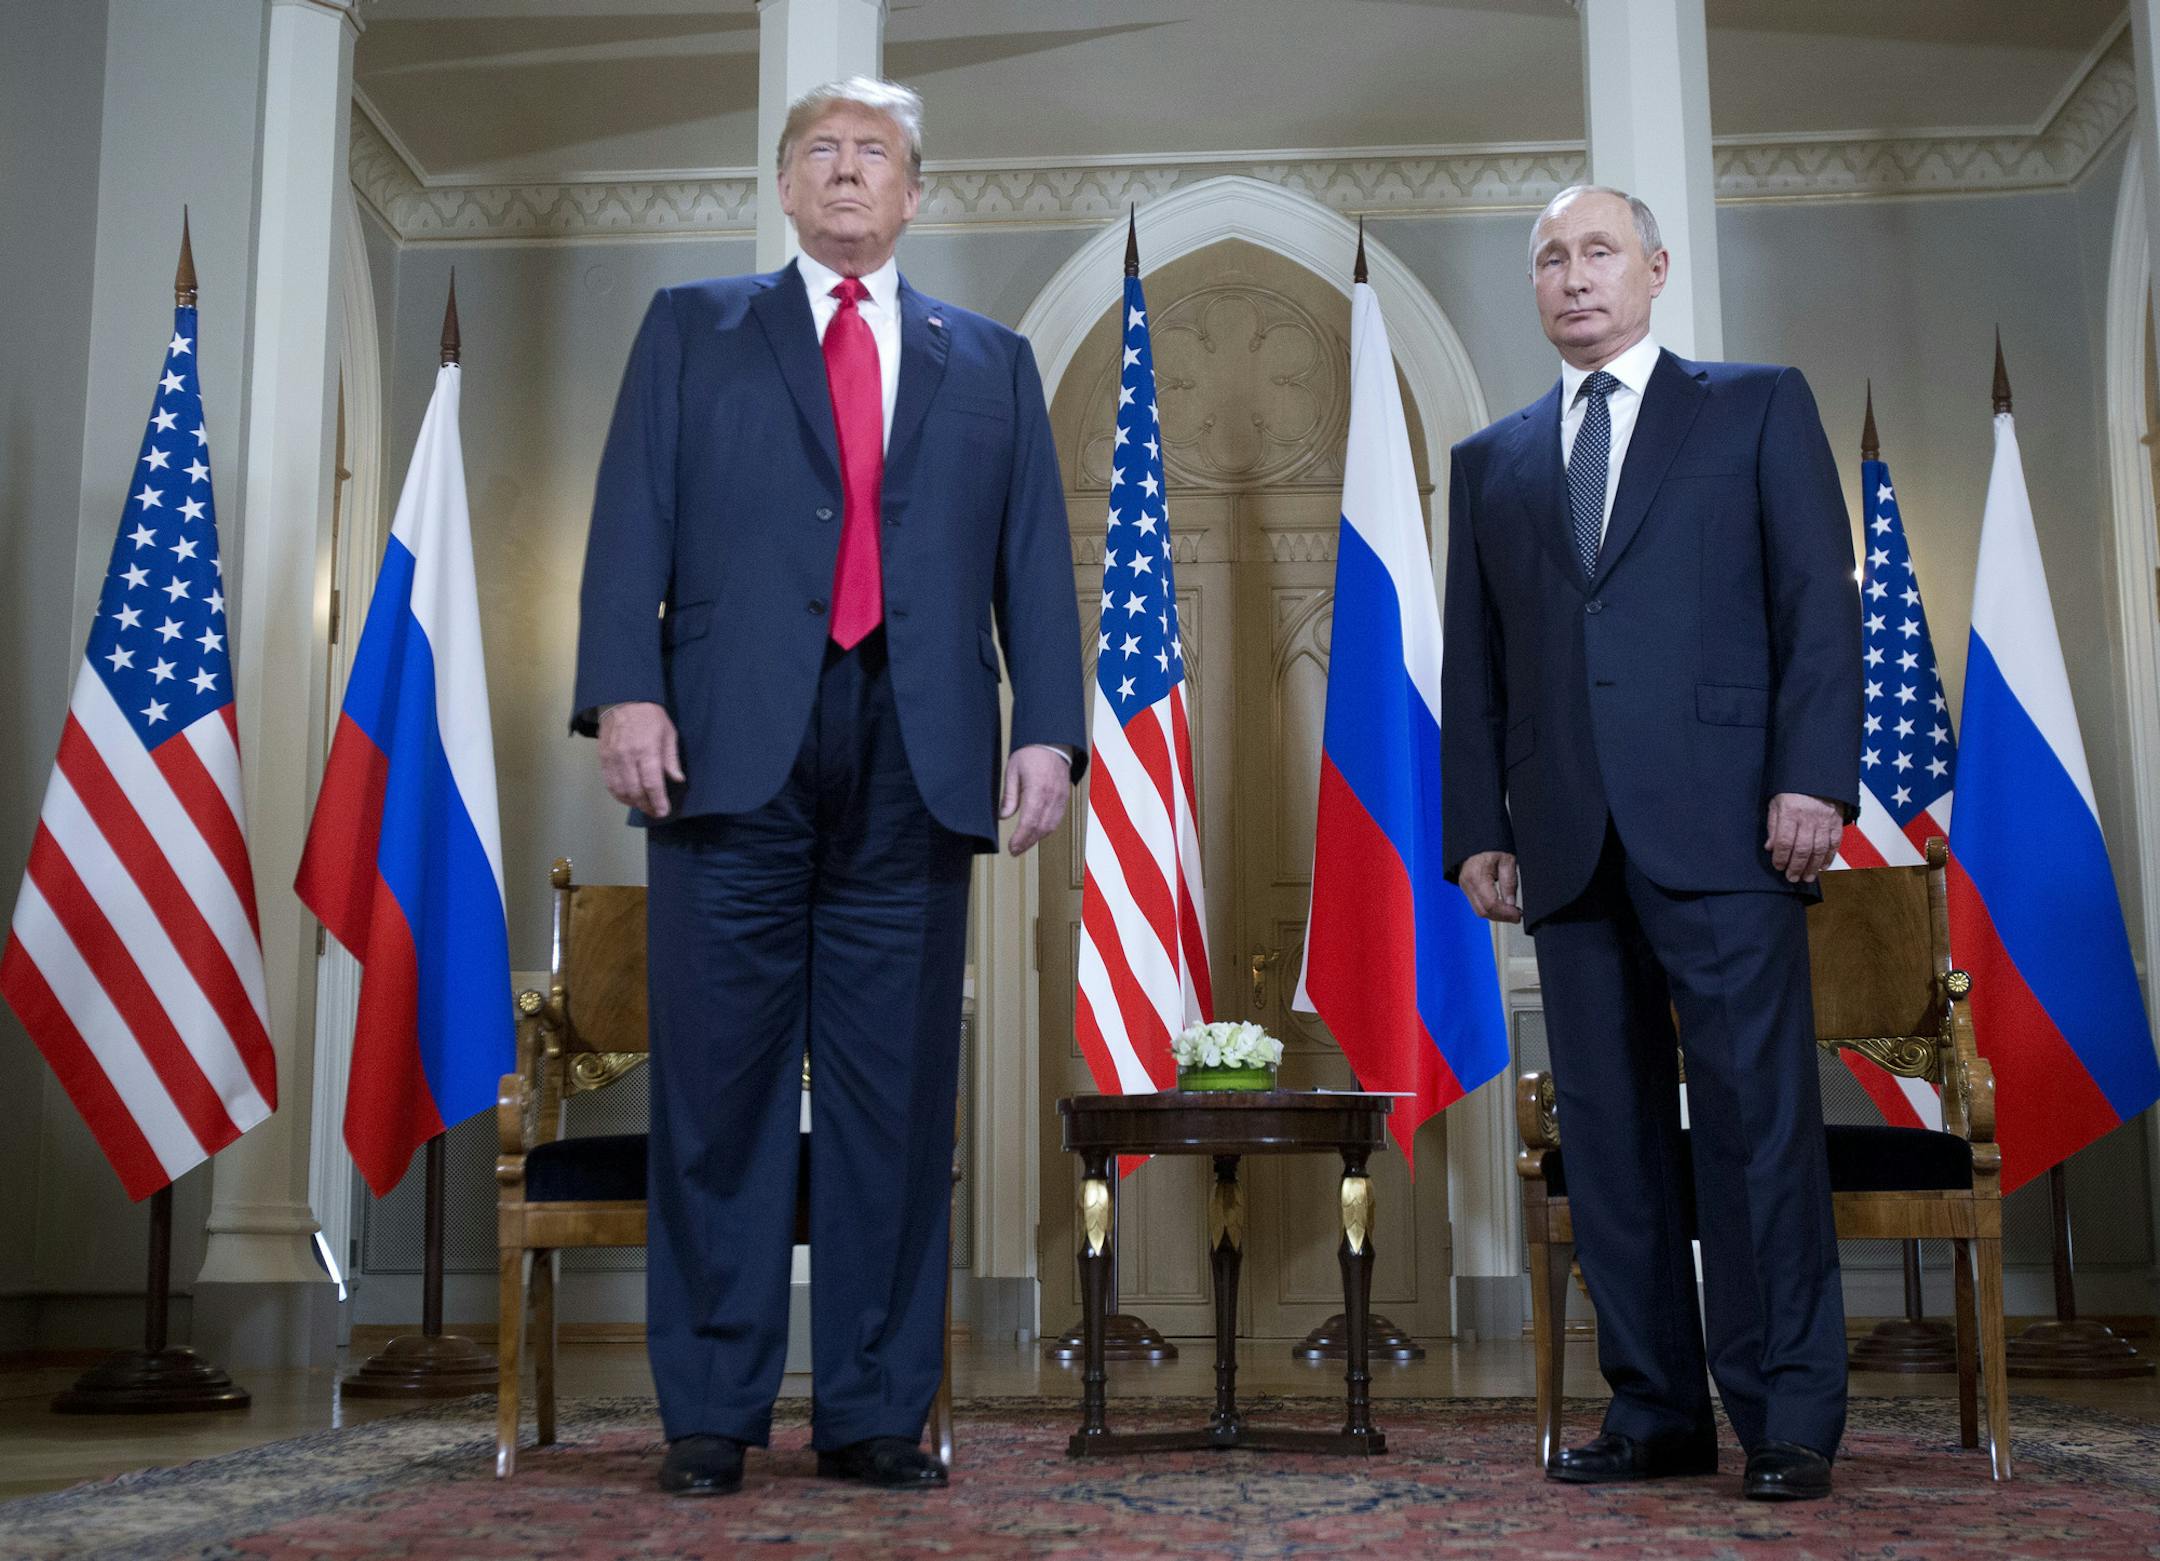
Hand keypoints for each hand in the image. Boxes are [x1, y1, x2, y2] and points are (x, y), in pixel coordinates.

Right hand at [598, 701, 683, 817]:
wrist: (622, 699)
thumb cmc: (650, 716)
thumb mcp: (668, 733)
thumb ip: (671, 759)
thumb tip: (677, 779)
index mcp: (647, 750)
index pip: (652, 784)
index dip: (658, 801)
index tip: (663, 812)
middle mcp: (627, 757)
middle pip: (635, 791)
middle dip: (646, 805)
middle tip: (654, 811)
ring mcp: (612, 758)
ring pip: (620, 790)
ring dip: (632, 802)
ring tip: (642, 805)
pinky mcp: (602, 758)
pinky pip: (609, 783)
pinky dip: (618, 794)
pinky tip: (627, 796)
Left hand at [1000, 746, 1071, 855]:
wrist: (1052, 742)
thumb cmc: (1031, 753)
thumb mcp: (1013, 771)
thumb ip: (1009, 795)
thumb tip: (1004, 816)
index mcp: (1037, 790)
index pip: (1029, 822)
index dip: (1020, 838)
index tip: (1011, 847)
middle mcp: (1052, 796)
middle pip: (1040, 828)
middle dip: (1027, 842)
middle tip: (1015, 851)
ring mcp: (1060, 798)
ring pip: (1051, 826)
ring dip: (1037, 838)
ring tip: (1024, 845)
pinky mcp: (1064, 797)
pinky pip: (1057, 819)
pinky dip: (1047, 829)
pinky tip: (1037, 833)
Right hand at [1458, 850, 1522, 923]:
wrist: (1476, 841)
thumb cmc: (1490, 846)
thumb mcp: (1506, 860)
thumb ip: (1509, 882)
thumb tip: (1511, 904)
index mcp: (1477, 876)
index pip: (1490, 904)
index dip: (1506, 913)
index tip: (1518, 914)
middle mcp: (1467, 884)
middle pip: (1483, 911)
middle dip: (1502, 917)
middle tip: (1517, 916)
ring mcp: (1465, 888)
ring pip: (1480, 912)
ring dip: (1497, 916)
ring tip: (1511, 912)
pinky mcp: (1466, 890)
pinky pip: (1478, 906)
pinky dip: (1491, 910)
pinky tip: (1502, 908)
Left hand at [1765, 792, 1842, 883]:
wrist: (1817, 775)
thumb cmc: (1793, 790)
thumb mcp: (1775, 803)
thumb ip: (1773, 826)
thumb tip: (1770, 847)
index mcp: (1790, 812)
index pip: (1785, 841)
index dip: (1781, 857)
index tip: (1778, 866)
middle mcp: (1808, 817)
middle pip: (1802, 849)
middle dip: (1796, 867)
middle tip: (1792, 878)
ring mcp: (1825, 820)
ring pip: (1819, 849)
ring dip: (1813, 866)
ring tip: (1807, 877)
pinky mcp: (1837, 821)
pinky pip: (1834, 843)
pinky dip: (1829, 857)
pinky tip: (1823, 866)